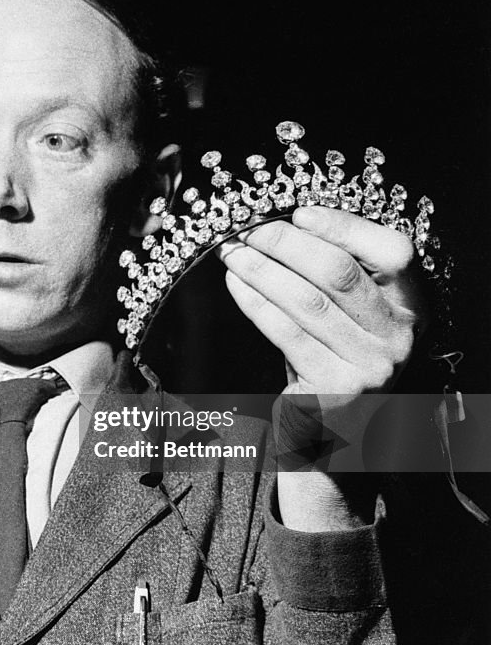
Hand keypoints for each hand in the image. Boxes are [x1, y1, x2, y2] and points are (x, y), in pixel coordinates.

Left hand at [218, 206, 423, 399]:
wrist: (329, 432)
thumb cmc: (331, 361)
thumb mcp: (347, 317)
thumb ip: (334, 277)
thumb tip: (284, 226)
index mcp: (411, 307)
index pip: (392, 252)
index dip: (344, 227)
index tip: (299, 213)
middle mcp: (398, 336)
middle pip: (340, 273)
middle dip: (287, 244)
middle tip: (249, 230)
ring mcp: (370, 365)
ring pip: (308, 300)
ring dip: (262, 270)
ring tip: (233, 253)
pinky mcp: (335, 388)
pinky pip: (286, 332)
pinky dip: (255, 302)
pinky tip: (236, 285)